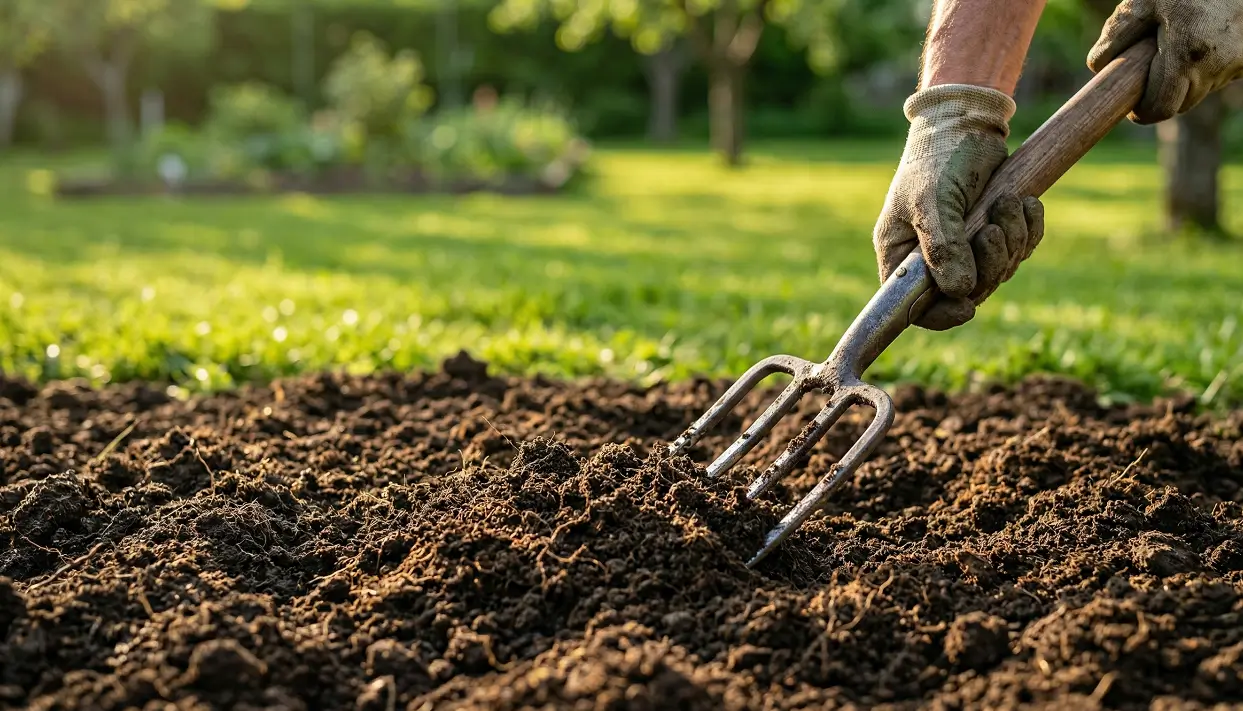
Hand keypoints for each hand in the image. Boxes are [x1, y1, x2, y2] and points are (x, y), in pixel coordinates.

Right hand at [873, 85, 1045, 330]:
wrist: (966, 121)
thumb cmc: (936, 159)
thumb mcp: (932, 200)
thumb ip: (942, 246)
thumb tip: (959, 291)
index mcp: (901, 255)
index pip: (914, 306)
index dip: (941, 315)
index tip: (968, 306)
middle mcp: (930, 258)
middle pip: (966, 292)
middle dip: (990, 264)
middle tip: (993, 230)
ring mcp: (965, 247)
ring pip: (998, 271)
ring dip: (1012, 241)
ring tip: (1009, 203)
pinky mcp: (993, 231)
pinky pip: (1018, 249)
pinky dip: (1028, 230)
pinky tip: (1027, 203)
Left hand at [1088, 0, 1242, 123]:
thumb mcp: (1145, 0)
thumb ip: (1118, 33)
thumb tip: (1098, 66)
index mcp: (1186, 54)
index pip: (1159, 109)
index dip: (1141, 111)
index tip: (1131, 102)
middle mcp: (1217, 65)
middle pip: (1180, 105)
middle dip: (1161, 94)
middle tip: (1150, 69)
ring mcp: (1238, 64)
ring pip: (1200, 91)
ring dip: (1184, 80)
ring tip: (1178, 46)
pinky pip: (1220, 76)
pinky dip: (1206, 68)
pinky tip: (1201, 43)